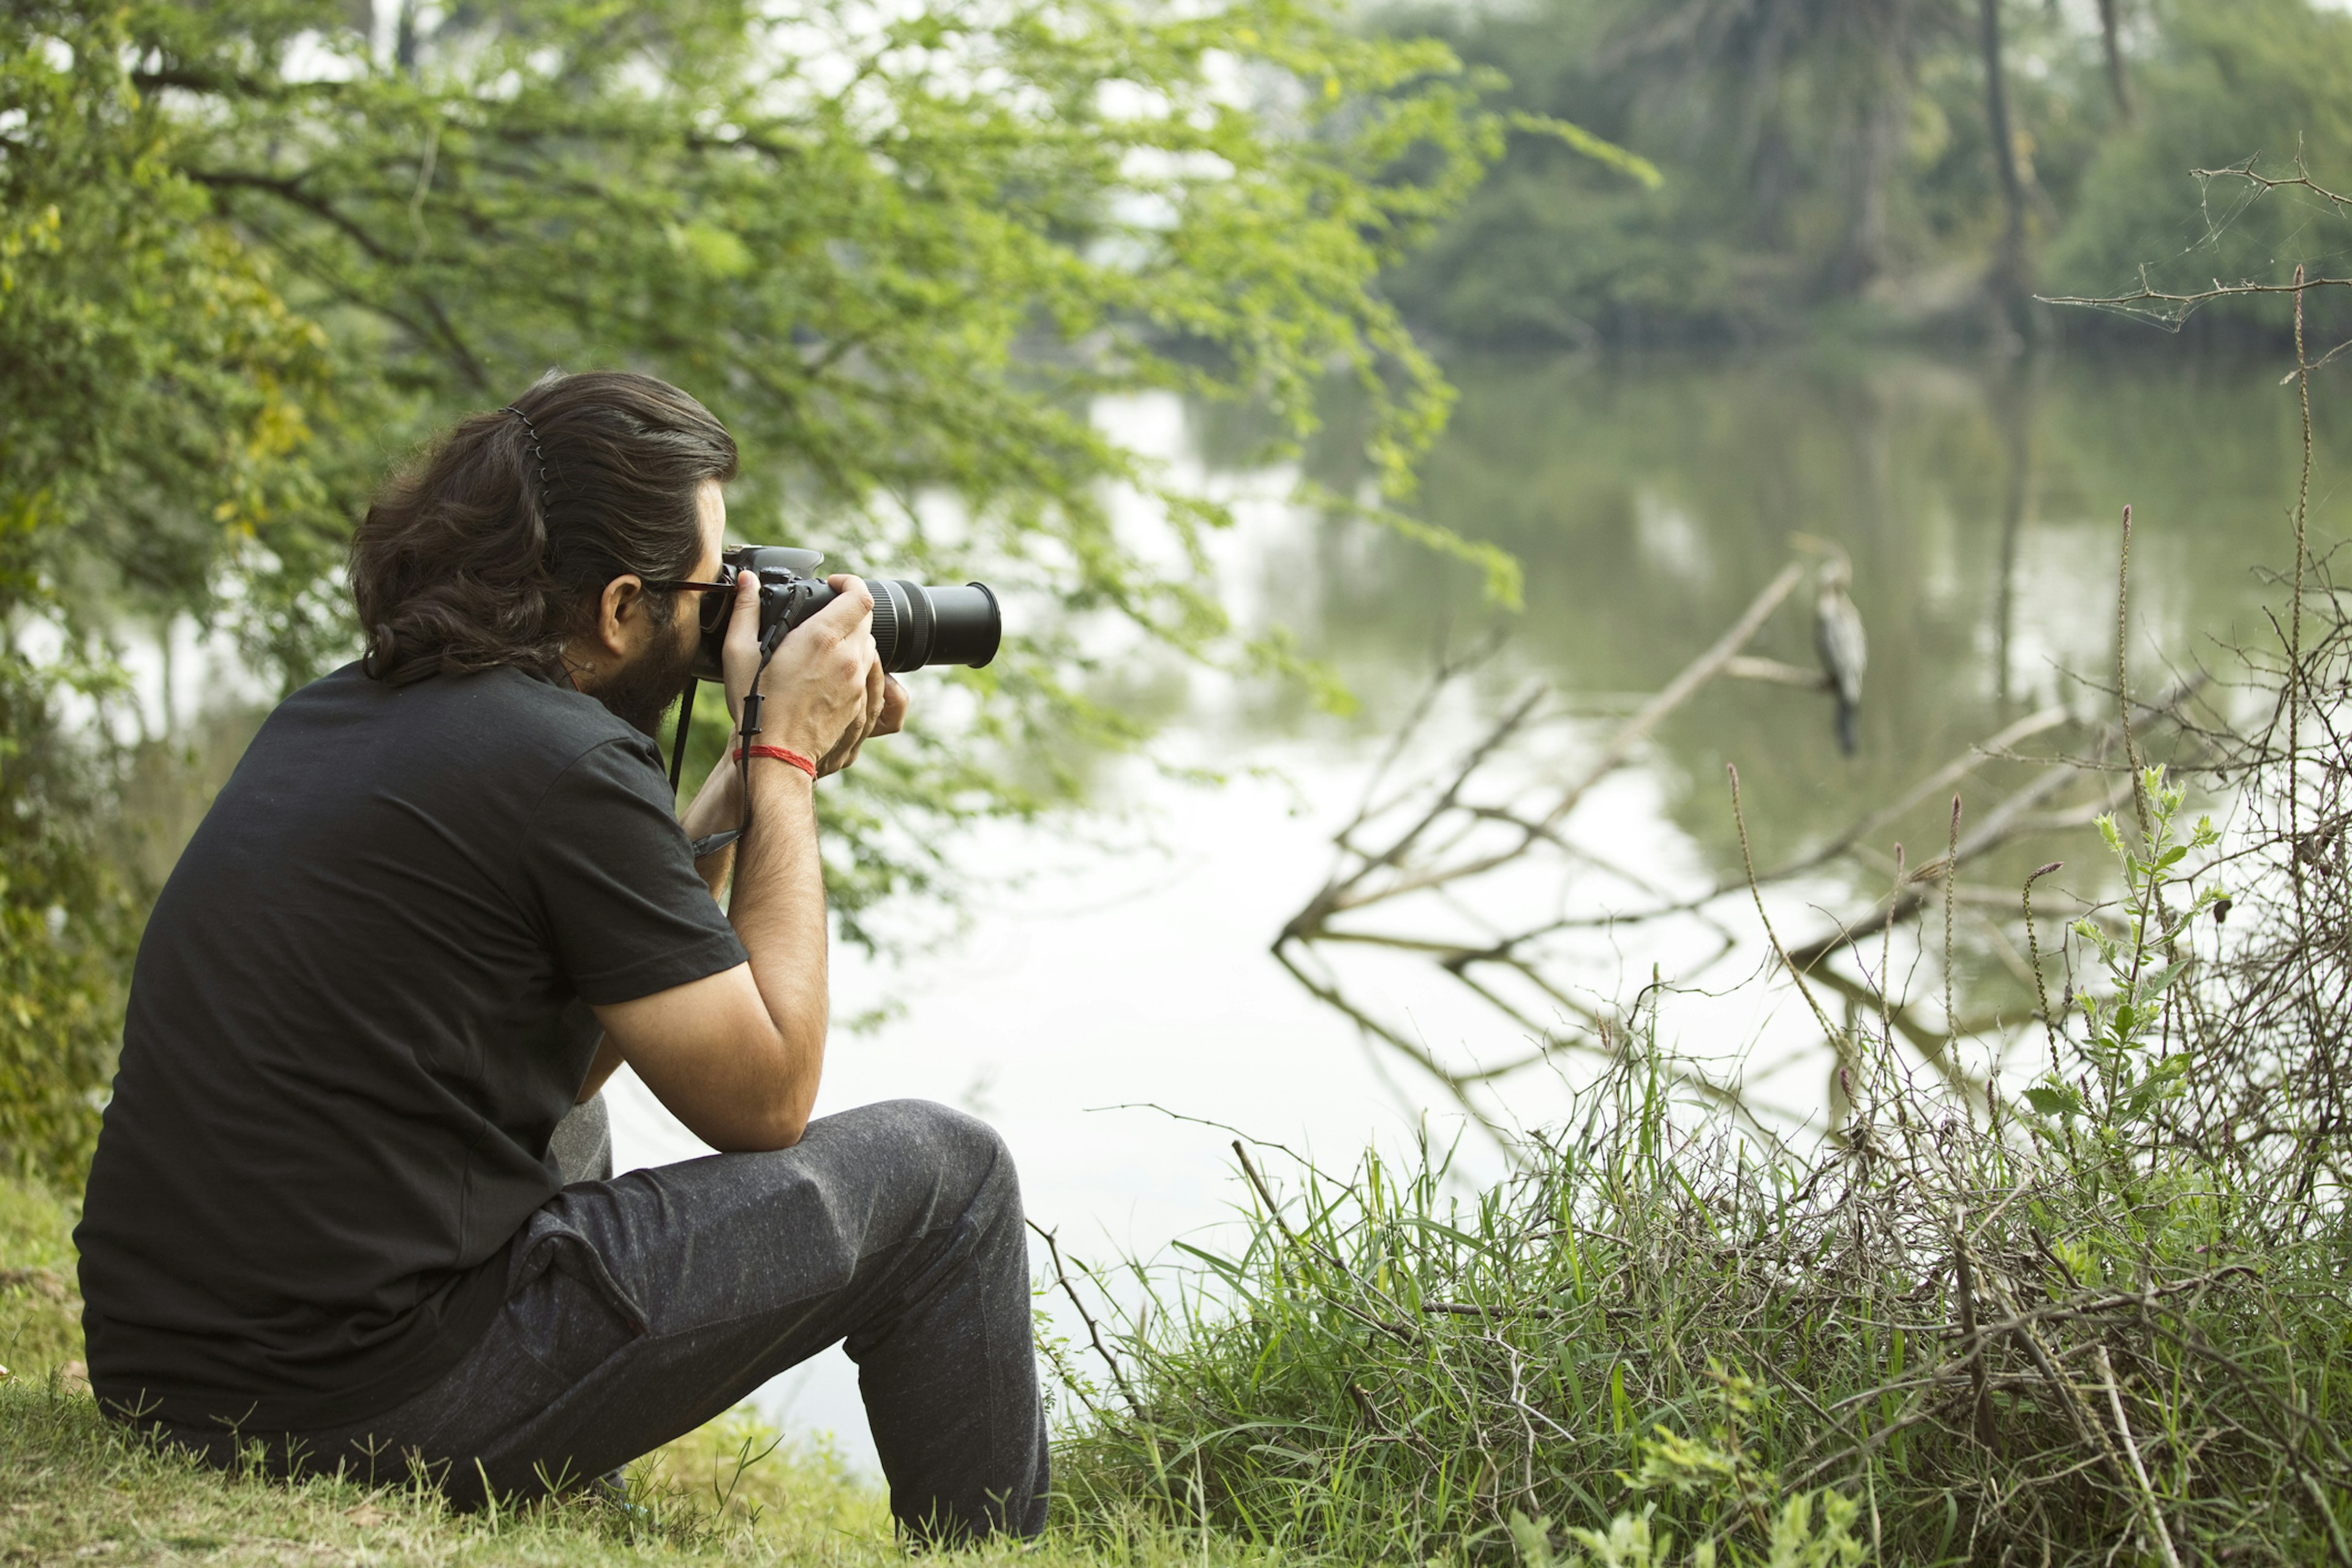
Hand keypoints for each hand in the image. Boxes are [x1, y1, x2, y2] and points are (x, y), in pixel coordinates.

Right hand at [723, 574, 884, 771]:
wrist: (776, 756)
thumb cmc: (756, 707)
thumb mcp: (739, 653)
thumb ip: (744, 610)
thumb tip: (747, 581)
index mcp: (822, 638)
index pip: (860, 596)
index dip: (850, 582)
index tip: (835, 584)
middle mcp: (849, 658)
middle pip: (866, 620)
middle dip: (848, 612)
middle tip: (823, 618)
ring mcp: (859, 684)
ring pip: (872, 649)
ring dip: (854, 641)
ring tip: (826, 649)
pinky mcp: (863, 706)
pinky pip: (873, 677)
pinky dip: (860, 669)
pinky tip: (837, 675)